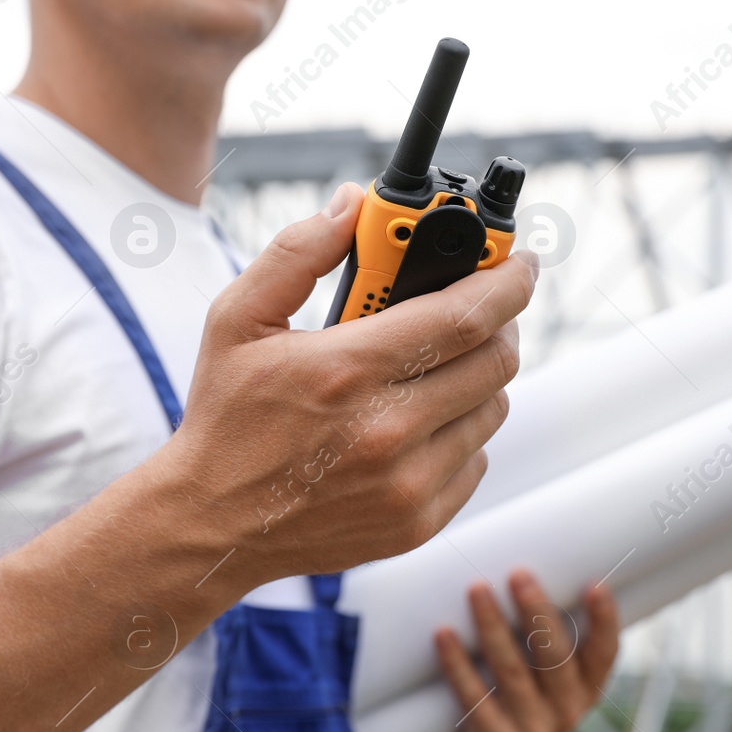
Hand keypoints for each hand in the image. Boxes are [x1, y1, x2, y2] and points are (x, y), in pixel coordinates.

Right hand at [163, 182, 539, 591]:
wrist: (212, 525)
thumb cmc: (226, 420)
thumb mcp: (237, 321)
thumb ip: (297, 253)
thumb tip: (351, 205)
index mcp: (348, 370)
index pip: (467, 315)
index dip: (508, 280)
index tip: (520, 264)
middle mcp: (387, 430)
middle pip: (496, 360)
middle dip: (498, 322)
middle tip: (477, 308)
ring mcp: (407, 484)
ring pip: (492, 410)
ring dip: (478, 377)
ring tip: (437, 366)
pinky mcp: (417, 523)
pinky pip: (476, 461)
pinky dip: (461, 433)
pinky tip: (421, 422)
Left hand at [416, 570, 620, 731]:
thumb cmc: (514, 700)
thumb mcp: (541, 677)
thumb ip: (543, 636)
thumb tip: (526, 564)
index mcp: (585, 690)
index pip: (604, 654)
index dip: (604, 621)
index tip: (595, 583)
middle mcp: (568, 712)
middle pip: (555, 656)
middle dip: (536, 611)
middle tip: (517, 573)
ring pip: (512, 671)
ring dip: (493, 626)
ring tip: (476, 589)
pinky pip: (475, 697)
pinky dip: (457, 664)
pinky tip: (443, 634)